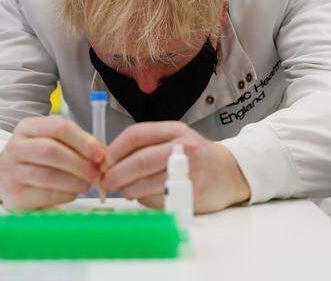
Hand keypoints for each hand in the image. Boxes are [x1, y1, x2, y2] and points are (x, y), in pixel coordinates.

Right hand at [0, 116, 105, 209]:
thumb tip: (103, 155)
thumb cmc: (36, 158)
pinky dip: (66, 194)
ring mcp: (10, 172)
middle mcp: (15, 147)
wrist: (3, 177)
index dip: (83, 140)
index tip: (100, 153)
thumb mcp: (50, 141)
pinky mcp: (14, 195)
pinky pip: (46, 195)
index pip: (58, 127)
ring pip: (48, 175)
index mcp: (27, 127)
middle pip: (51, 150)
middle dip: (80, 163)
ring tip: (87, 184)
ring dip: (75, 181)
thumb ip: (75, 144)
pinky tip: (72, 192)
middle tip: (96, 173)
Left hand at [100, 122, 249, 213]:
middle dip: (116, 174)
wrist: (229, 172)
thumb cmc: (194, 157)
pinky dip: (145, 200)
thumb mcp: (173, 140)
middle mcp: (183, 147)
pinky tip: (147, 196)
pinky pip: (159, 199)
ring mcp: (190, 170)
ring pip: (146, 183)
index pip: (135, 135)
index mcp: (174, 130)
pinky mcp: (192, 192)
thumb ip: (145, 146)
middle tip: (104, 183)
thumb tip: (107, 162)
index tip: (101, 162)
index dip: (113, 150)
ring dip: (128, 190)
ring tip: (125, 191)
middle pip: (140, 160)